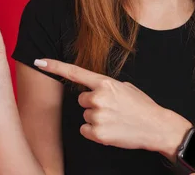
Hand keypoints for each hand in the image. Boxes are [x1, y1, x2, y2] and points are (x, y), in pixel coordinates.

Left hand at [33, 58, 191, 157]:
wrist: (156, 126)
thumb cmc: (141, 106)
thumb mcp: (124, 87)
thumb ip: (104, 86)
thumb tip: (91, 89)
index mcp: (105, 82)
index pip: (75, 72)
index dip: (54, 66)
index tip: (39, 61)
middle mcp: (98, 97)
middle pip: (81, 100)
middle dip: (92, 104)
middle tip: (111, 108)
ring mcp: (98, 116)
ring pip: (84, 116)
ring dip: (96, 119)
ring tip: (114, 119)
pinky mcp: (98, 134)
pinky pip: (85, 130)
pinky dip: (95, 132)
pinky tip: (110, 129)